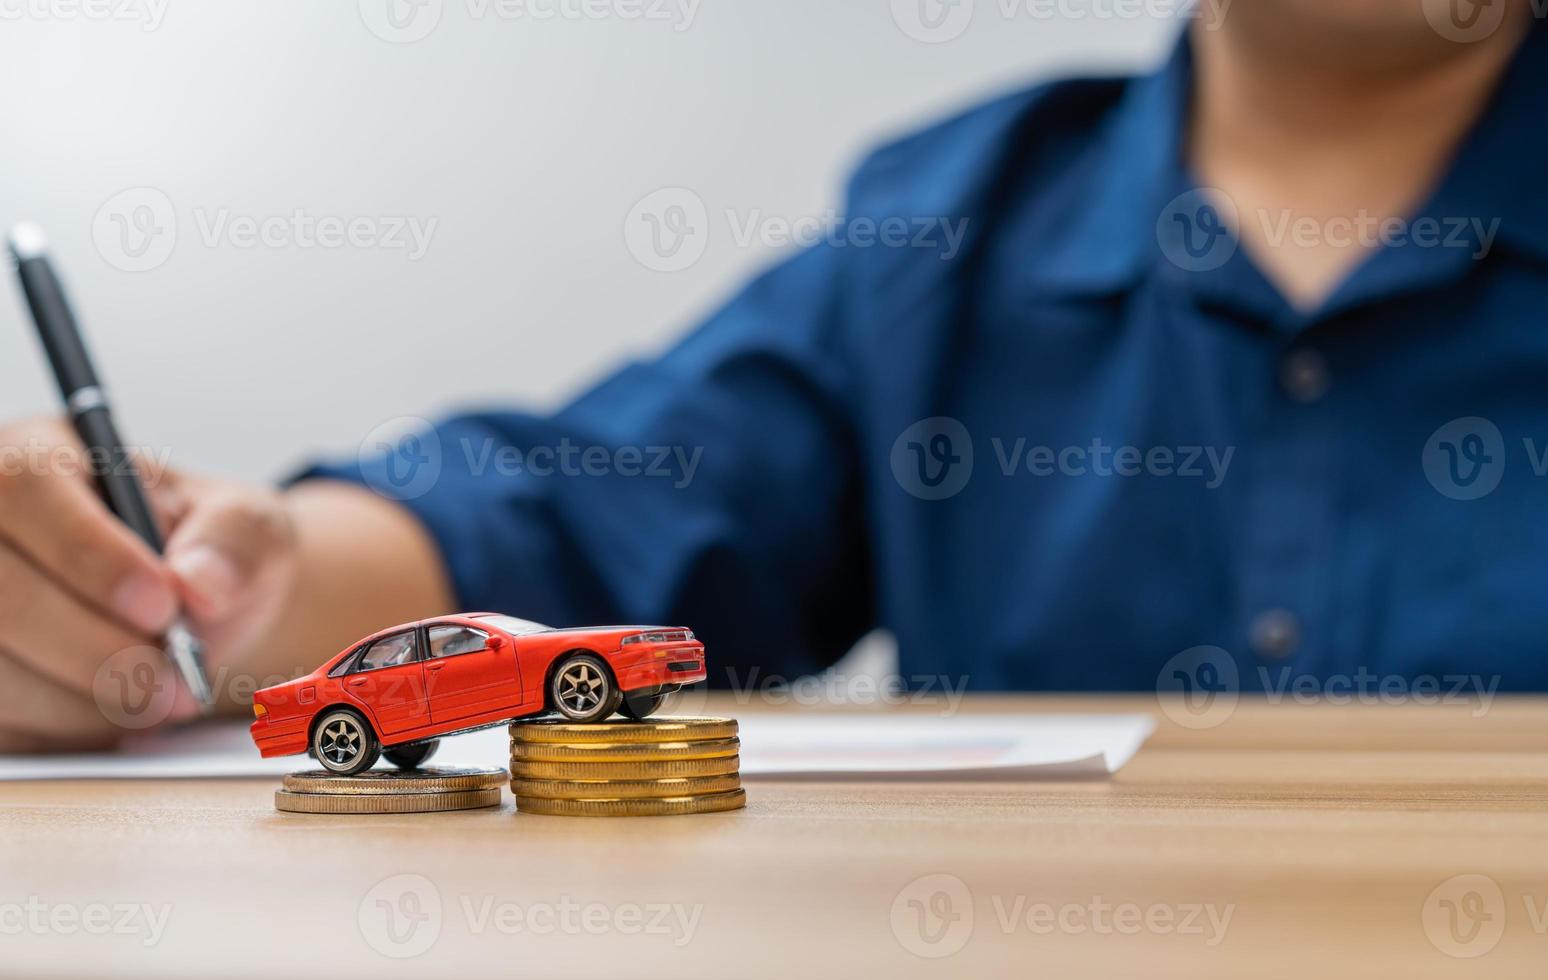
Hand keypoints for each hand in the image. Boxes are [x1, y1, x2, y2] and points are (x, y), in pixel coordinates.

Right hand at [0, 417, 298, 751]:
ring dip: (87, 699)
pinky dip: (69, 728)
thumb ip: (237, 539)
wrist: (197, 612)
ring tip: (163, 694)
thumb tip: (200, 582)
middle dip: (95, 648)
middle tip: (175, 677)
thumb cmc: (210, 549)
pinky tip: (121, 710)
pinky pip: (5, 718)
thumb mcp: (249, 525)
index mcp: (40, 455)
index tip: (162, 606)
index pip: (22, 487)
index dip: (87, 553)